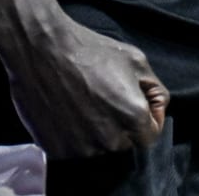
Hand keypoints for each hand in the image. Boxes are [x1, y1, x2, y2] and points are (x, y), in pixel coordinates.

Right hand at [3, 19, 167, 158]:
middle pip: (124, 143)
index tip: (134, 103)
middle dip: (120, 124)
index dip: (147, 120)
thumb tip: (157, 109)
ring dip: (96, 131)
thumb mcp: (135, 59)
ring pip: (98, 147)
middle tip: (103, 97)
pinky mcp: (57, 151)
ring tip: (81, 102)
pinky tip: (66, 111)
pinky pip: (74, 149)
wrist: (41, 49)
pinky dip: (73, 135)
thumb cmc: (89, 49)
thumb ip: (155, 90)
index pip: (151, 136)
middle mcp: (110, 139)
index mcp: (133, 117)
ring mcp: (82, 148)